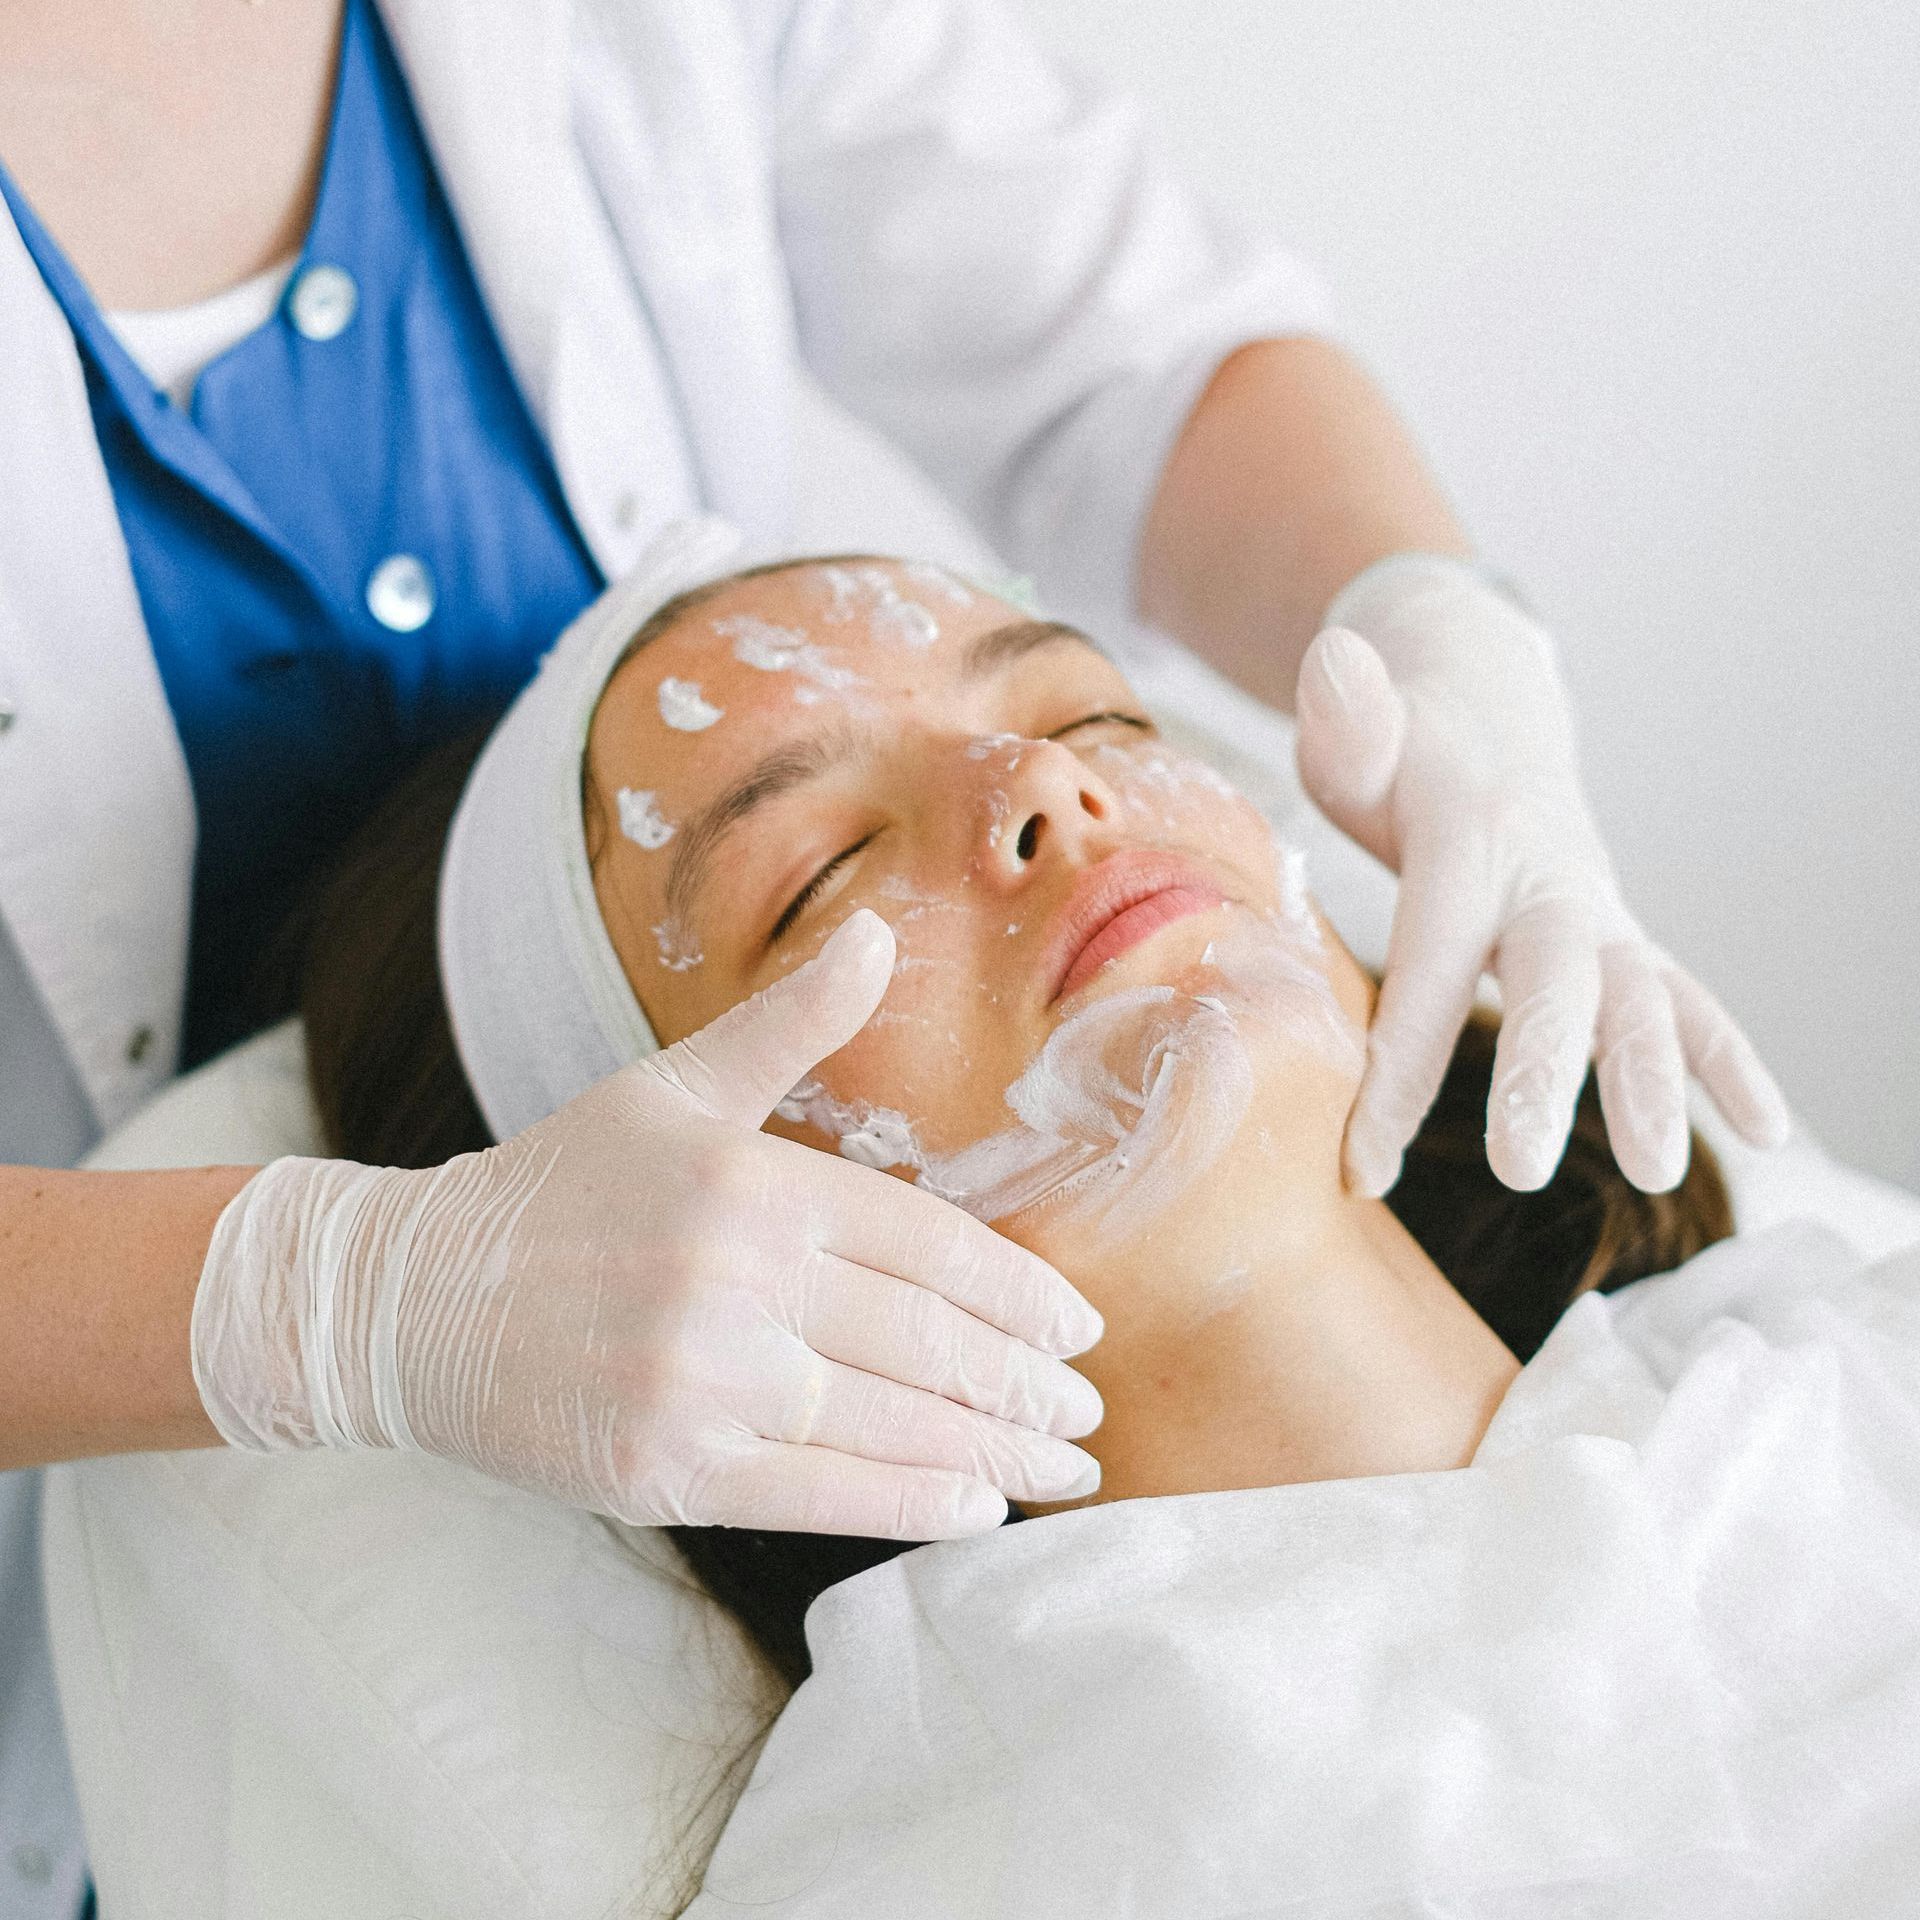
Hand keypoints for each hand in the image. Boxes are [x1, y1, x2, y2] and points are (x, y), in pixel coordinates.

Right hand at [192, 911, 1103, 1536]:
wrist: (414, 1300)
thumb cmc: (560, 1187)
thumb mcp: (672, 1087)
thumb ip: (788, 1023)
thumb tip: (879, 933)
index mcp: (754, 1185)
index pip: (930, 1246)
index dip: (1019, 1293)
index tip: (1082, 1327)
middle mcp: (735, 1283)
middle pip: (925, 1341)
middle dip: (1025, 1383)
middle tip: (1089, 1412)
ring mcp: (701, 1383)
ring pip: (887, 1423)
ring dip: (993, 1450)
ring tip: (1061, 1468)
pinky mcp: (666, 1469)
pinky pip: (820, 1493)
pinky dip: (909, 1501)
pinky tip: (974, 1505)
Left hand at [1293, 555, 1789, 1197]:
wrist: (1481, 709)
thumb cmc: (1395, 746)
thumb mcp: (1355, 727)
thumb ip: (1348, 715)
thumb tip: (1333, 660)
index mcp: (1468, 838)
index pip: (1427, 963)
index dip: (1395, 1067)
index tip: (1362, 1164)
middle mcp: (1545, 877)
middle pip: (1551, 980)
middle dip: (1541, 1072)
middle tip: (1520, 1169)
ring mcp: (1594, 907)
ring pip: (1637, 996)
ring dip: (1652, 1080)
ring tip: (1658, 1173)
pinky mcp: (1617, 935)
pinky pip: (1681, 998)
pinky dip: (1725, 1058)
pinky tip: (1768, 1130)